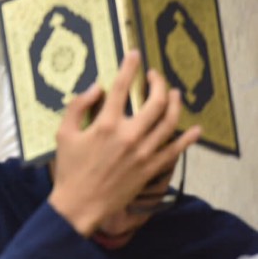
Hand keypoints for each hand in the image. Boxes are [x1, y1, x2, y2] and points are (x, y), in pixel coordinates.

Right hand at [48, 51, 200, 236]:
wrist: (80, 204)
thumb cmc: (69, 169)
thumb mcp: (63, 133)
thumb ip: (78, 106)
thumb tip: (97, 88)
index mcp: (105, 124)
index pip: (122, 87)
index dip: (130, 67)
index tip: (135, 54)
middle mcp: (129, 136)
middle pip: (155, 102)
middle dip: (159, 84)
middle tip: (156, 76)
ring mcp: (143, 153)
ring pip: (169, 123)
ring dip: (175, 104)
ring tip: (174, 94)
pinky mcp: (151, 168)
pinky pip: (175, 150)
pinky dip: (188, 138)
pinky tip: (195, 129)